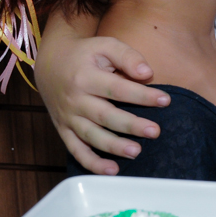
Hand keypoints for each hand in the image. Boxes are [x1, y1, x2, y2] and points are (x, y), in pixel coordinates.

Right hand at [36, 28, 169, 175]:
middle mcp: (75, 99)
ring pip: (91, 136)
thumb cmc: (85, 54)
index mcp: (85, 76)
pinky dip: (92, 163)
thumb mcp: (104, 45)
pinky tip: (112, 170)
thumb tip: (148, 74)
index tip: (165, 100)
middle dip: (131, 125)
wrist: (50, 63)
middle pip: (105, 115)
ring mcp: (68, 117)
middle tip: (155, 131)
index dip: (142, 95)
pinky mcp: (64, 130)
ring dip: (114, 147)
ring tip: (136, 152)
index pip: (117, 88)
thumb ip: (127, 56)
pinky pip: (76, 150)